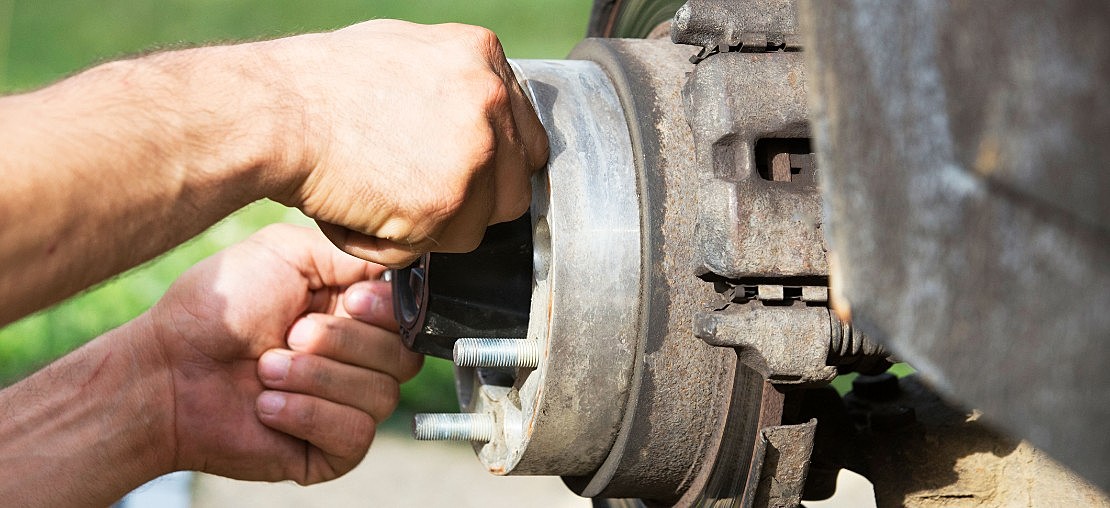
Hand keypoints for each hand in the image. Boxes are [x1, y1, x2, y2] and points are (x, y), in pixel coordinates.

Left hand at [147, 224, 422, 483]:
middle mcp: (358, 360)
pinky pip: (355, 434)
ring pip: (382, 396)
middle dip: (342, 343)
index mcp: (354, 312)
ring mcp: (346, 406)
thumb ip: (349, 253)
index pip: (410, 316)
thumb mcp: (284, 253)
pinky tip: (268, 406)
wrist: (169, 372)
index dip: (385, 310)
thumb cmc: (219, 309)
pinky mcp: (331, 450)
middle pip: (403, 357)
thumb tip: (399, 269)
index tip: (349, 300)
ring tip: (266, 371)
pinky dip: (309, 415)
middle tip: (289, 335)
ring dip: (317, 378)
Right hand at [260, 20, 547, 266]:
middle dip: (470, 205)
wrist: (276, 114)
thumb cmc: (319, 85)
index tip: (459, 180)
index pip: (523, 138)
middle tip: (414, 197)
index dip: (491, 168)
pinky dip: (397, 247)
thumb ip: (454, 86)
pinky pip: (436, 249)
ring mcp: (475, 152)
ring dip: (433, 228)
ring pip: (478, 225)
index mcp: (484, 57)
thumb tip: (476, 118)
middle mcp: (491, 100)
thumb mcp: (404, 53)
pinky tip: (362, 214)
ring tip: (378, 201)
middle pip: (512, 186)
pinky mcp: (448, 202)